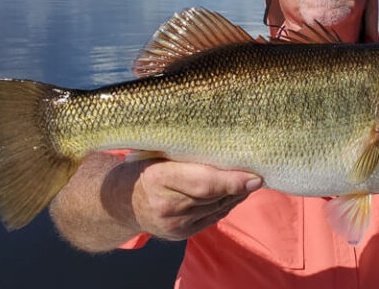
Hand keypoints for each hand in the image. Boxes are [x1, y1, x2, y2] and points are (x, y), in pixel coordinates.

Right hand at [119, 160, 261, 240]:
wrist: (120, 202)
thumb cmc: (143, 167)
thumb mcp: (158, 152)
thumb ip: (188, 150)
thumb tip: (225, 143)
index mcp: (158, 177)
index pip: (204, 183)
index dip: (232, 181)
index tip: (255, 176)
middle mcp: (166, 205)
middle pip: (214, 197)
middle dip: (239, 187)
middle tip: (258, 174)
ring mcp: (173, 225)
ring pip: (217, 209)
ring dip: (236, 196)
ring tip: (249, 181)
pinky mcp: (180, 235)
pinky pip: (212, 218)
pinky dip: (226, 205)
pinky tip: (234, 194)